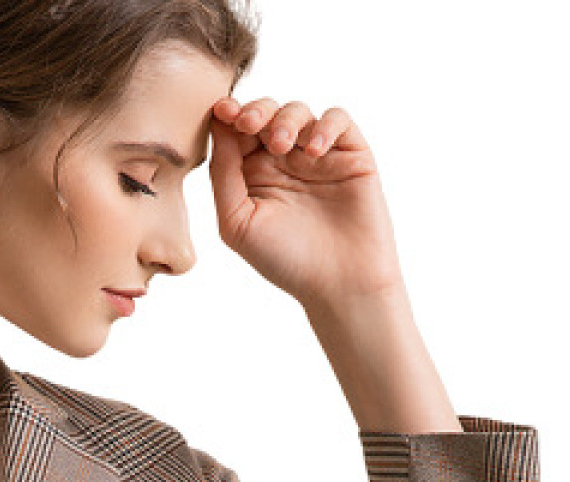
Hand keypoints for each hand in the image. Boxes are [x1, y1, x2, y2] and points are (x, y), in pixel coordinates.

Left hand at [208, 95, 405, 310]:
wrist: (338, 282)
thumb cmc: (283, 259)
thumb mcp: (237, 222)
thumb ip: (223, 176)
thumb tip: (218, 128)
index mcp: (251, 176)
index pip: (237, 134)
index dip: (229, 117)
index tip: (221, 111)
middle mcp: (283, 162)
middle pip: (266, 114)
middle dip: (255, 111)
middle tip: (248, 123)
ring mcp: (317, 156)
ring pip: (298, 112)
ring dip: (286, 120)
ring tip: (281, 146)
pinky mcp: (350, 154)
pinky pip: (338, 120)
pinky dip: (325, 126)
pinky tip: (314, 152)